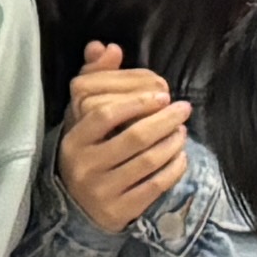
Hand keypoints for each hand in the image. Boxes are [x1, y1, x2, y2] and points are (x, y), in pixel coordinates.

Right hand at [55, 42, 193, 238]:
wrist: (80, 208)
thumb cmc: (89, 152)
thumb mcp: (85, 118)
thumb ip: (94, 80)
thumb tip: (106, 47)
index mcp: (74, 140)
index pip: (103, 115)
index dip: (135, 101)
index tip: (161, 93)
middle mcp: (84, 166)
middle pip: (133, 138)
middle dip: (164, 120)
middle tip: (183, 108)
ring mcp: (101, 191)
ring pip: (147, 162)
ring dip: (172, 142)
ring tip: (182, 130)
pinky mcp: (119, 210)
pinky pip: (154, 185)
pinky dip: (173, 168)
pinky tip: (181, 155)